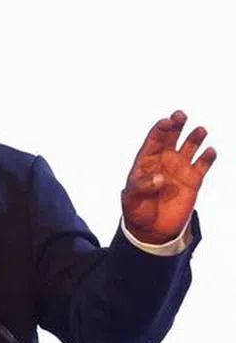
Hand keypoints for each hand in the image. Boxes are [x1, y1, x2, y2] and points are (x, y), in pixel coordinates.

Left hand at [122, 110, 216, 243]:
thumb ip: (143, 186)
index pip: (153, 140)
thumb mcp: (132, 198)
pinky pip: (202, 166)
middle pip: (171, 138)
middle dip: (176, 125)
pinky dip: (207, 158)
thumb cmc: (136, 209)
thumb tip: (160, 178)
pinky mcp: (193, 181)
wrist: (151, 228)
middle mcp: (163, 160)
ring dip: (194, 138)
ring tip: (200, 130)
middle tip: (180, 115)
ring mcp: (179, 169)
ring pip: (189, 148)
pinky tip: (210, 151)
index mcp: (146, 161)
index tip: (166, 122)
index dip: (159, 129)